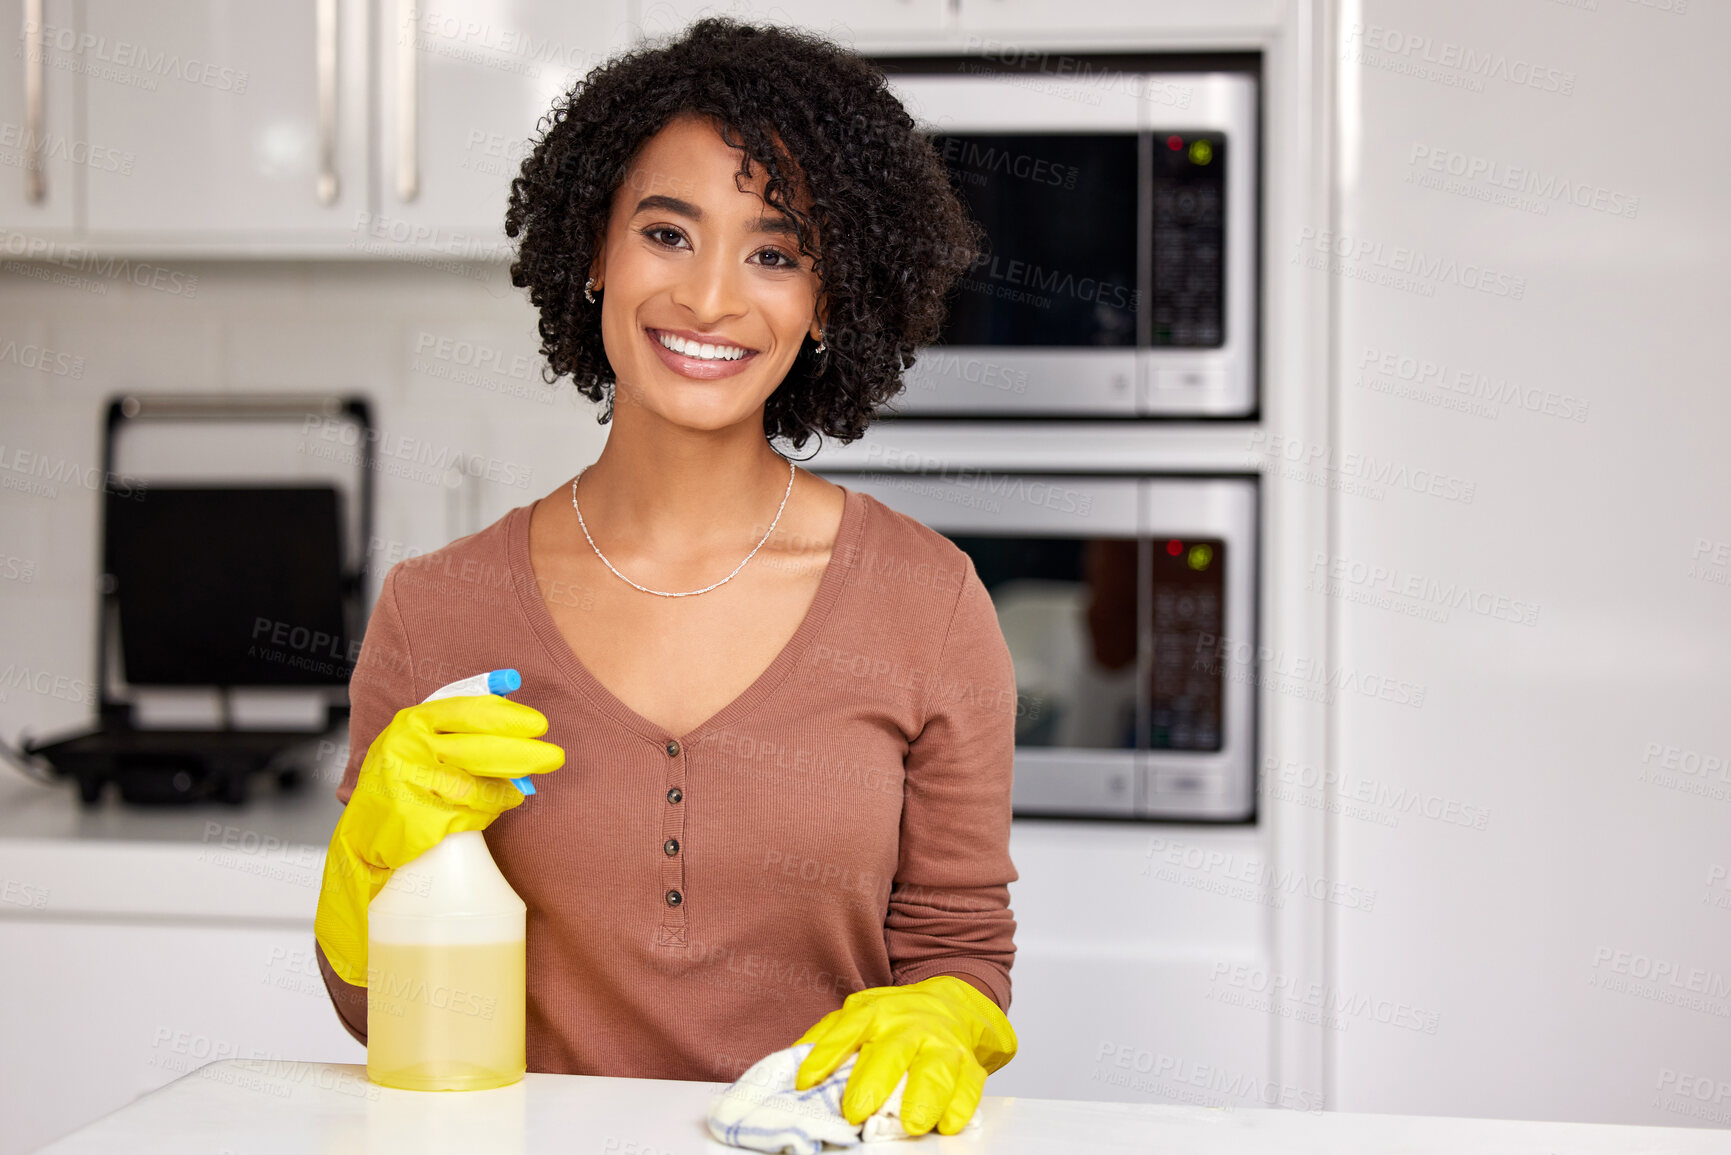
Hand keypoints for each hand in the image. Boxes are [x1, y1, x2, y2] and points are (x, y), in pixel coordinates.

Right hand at [313, 694, 563, 986]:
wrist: (361, 839)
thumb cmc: (401, 782)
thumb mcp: (419, 740)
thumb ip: (459, 720)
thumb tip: (512, 688)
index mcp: (411, 722)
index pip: (468, 711)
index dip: (508, 716)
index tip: (538, 724)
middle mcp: (408, 749)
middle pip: (481, 749)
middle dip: (525, 754)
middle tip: (555, 757)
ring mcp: (412, 786)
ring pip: (479, 785)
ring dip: (508, 789)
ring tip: (521, 789)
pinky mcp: (421, 819)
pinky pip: (472, 813)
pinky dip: (490, 811)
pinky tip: (496, 808)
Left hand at [792, 975, 1016, 1136]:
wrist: (955, 1005)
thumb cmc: (899, 1019)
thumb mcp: (860, 1015)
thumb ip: (829, 1038)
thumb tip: (790, 1068)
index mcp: (876, 1013)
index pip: (847, 1030)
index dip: (825, 1054)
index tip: (805, 1081)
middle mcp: (910, 1026)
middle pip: (891, 1052)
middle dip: (874, 1083)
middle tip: (856, 1112)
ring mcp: (942, 1044)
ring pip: (934, 1069)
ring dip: (923, 1097)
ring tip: (911, 1125)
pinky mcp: (969, 1065)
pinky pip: (969, 1085)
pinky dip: (961, 1106)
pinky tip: (949, 1123)